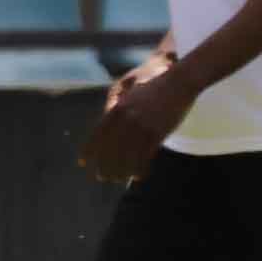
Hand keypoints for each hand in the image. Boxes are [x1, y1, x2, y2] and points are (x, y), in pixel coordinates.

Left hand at [81, 55, 193, 185]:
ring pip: (128, 154)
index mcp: (117, 107)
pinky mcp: (159, 131)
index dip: (90, 151)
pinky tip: (138, 176)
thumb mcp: (126, 86)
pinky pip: (147, 155)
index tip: (83, 163)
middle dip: (105, 165)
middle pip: (111, 148)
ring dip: (122, 170)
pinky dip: (141, 167)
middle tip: (100, 177)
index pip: (98, 134)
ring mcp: (143, 125)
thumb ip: (114, 101)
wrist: (178, 81)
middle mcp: (127, 118)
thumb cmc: (152, 81)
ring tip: (118, 179)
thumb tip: (104, 114)